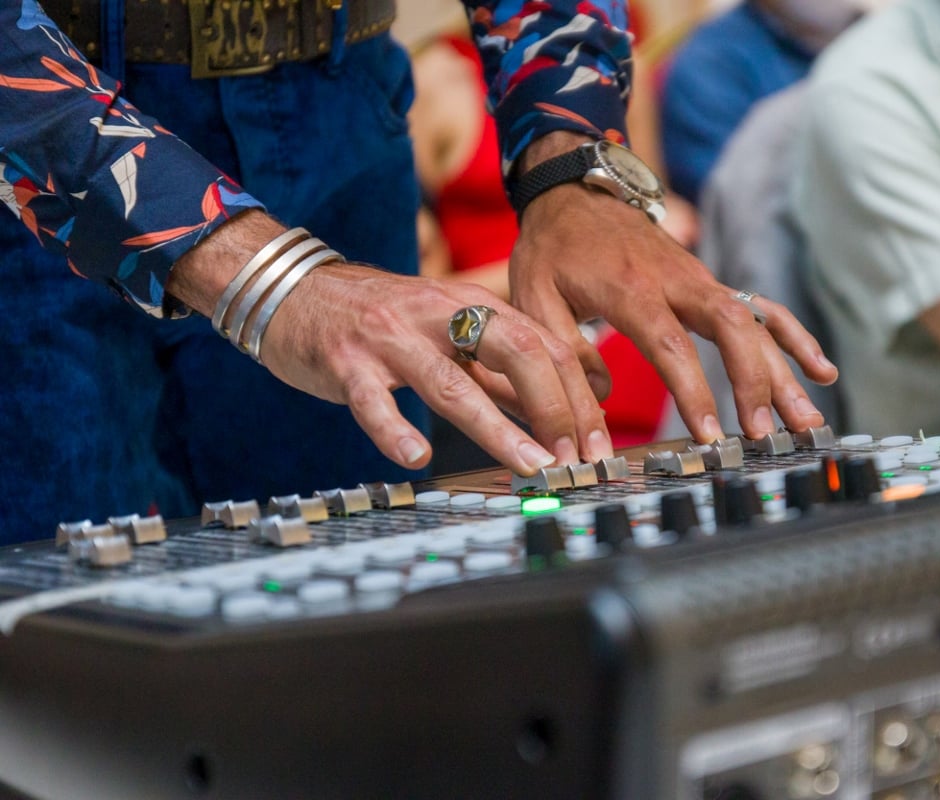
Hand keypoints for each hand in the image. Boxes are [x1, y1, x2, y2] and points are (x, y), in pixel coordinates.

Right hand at [168, 212, 612, 474]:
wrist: (291, 289)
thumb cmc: (378, 319)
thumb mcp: (446, 334)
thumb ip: (496, 372)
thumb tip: (554, 410)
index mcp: (470, 306)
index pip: (541, 345)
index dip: (576, 395)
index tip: (598, 443)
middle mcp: (438, 315)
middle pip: (512, 351)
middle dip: (551, 405)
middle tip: (574, 457)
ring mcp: (390, 338)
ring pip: (451, 382)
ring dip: (497, 427)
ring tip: (530, 465)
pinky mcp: (345, 362)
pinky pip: (372, 401)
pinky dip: (394, 429)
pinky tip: (416, 457)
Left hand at [510, 150, 838, 441]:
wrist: (575, 190)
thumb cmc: (553, 249)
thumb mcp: (535, 298)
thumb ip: (565, 355)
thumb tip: (595, 411)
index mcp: (631, 289)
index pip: (671, 346)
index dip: (694, 391)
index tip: (709, 434)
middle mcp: (677, 281)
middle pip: (732, 330)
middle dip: (754, 383)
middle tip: (764, 434)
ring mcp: (700, 281)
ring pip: (754, 323)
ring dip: (783, 372)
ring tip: (806, 420)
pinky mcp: (710, 285)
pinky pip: (761, 310)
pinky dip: (793, 339)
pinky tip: (819, 372)